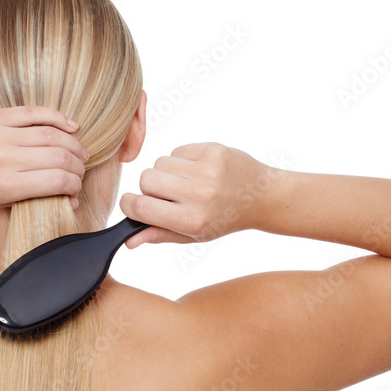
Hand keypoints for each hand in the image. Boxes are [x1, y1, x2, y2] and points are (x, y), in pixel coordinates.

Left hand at [0, 106, 87, 208]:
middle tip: (80, 169)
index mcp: (5, 187)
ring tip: (79, 152)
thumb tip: (73, 199)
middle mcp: (3, 160)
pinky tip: (70, 126)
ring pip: (52, 135)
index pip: (57, 181)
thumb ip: (36, 198)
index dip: (75, 185)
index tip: (76, 188)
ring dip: (73, 144)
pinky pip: (35, 113)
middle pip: (59, 157)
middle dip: (77, 165)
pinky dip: (57, 118)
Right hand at [119, 142, 276, 247]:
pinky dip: (181, 160)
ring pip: (159, 163)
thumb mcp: (193, 236)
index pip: (139, 207)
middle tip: (169, 195)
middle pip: (145, 180)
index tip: (131, 204)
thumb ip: (159, 235)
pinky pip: (176, 151)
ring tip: (186, 182)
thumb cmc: (223, 219)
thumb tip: (128, 240)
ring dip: (167, 173)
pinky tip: (198, 171)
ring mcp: (207, 170)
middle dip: (150, 187)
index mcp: (192, 220)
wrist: (261, 196)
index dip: (128, 204)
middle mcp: (199, 195)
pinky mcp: (212, 150)